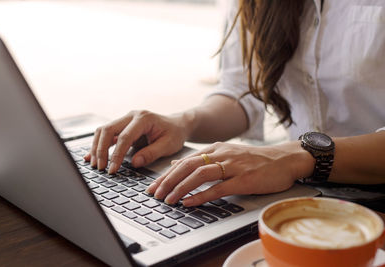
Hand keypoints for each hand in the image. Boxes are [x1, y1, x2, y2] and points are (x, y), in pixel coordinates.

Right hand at [84, 110, 191, 172]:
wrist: (177, 125)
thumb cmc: (174, 134)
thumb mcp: (168, 145)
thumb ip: (151, 153)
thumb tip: (135, 163)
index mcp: (143, 118)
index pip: (125, 137)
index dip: (116, 154)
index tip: (112, 169)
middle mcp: (131, 115)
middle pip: (108, 130)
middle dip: (101, 150)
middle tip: (100, 168)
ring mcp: (125, 119)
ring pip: (103, 131)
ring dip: (97, 148)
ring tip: (95, 165)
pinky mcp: (122, 126)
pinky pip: (106, 134)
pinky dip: (98, 145)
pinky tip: (90, 156)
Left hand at [146, 141, 314, 205]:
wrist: (284, 159)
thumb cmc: (254, 159)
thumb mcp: (225, 154)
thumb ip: (201, 159)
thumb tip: (176, 164)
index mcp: (215, 149)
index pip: (184, 161)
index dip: (166, 174)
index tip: (154, 186)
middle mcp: (221, 154)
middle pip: (187, 166)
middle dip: (168, 181)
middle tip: (155, 194)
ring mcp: (232, 166)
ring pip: (200, 174)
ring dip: (181, 188)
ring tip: (168, 199)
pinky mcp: (244, 179)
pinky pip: (218, 187)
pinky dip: (201, 195)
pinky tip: (190, 202)